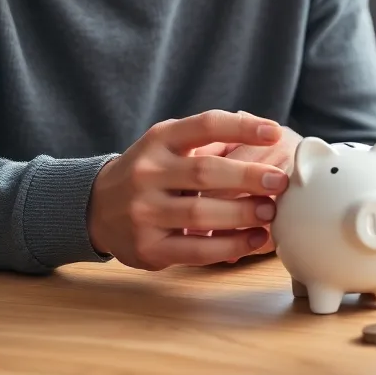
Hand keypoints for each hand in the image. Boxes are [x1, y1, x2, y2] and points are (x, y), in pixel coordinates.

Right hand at [87, 110, 288, 269]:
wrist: (94, 207)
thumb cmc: (150, 171)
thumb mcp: (169, 143)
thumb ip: (210, 138)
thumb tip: (266, 131)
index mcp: (159, 140)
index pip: (205, 125)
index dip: (242, 127)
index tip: (274, 132)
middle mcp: (148, 173)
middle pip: (205, 172)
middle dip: (248, 177)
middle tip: (280, 181)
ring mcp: (144, 212)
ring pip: (201, 213)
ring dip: (243, 214)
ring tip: (271, 212)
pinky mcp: (148, 248)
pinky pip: (196, 249)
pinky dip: (230, 245)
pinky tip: (254, 239)